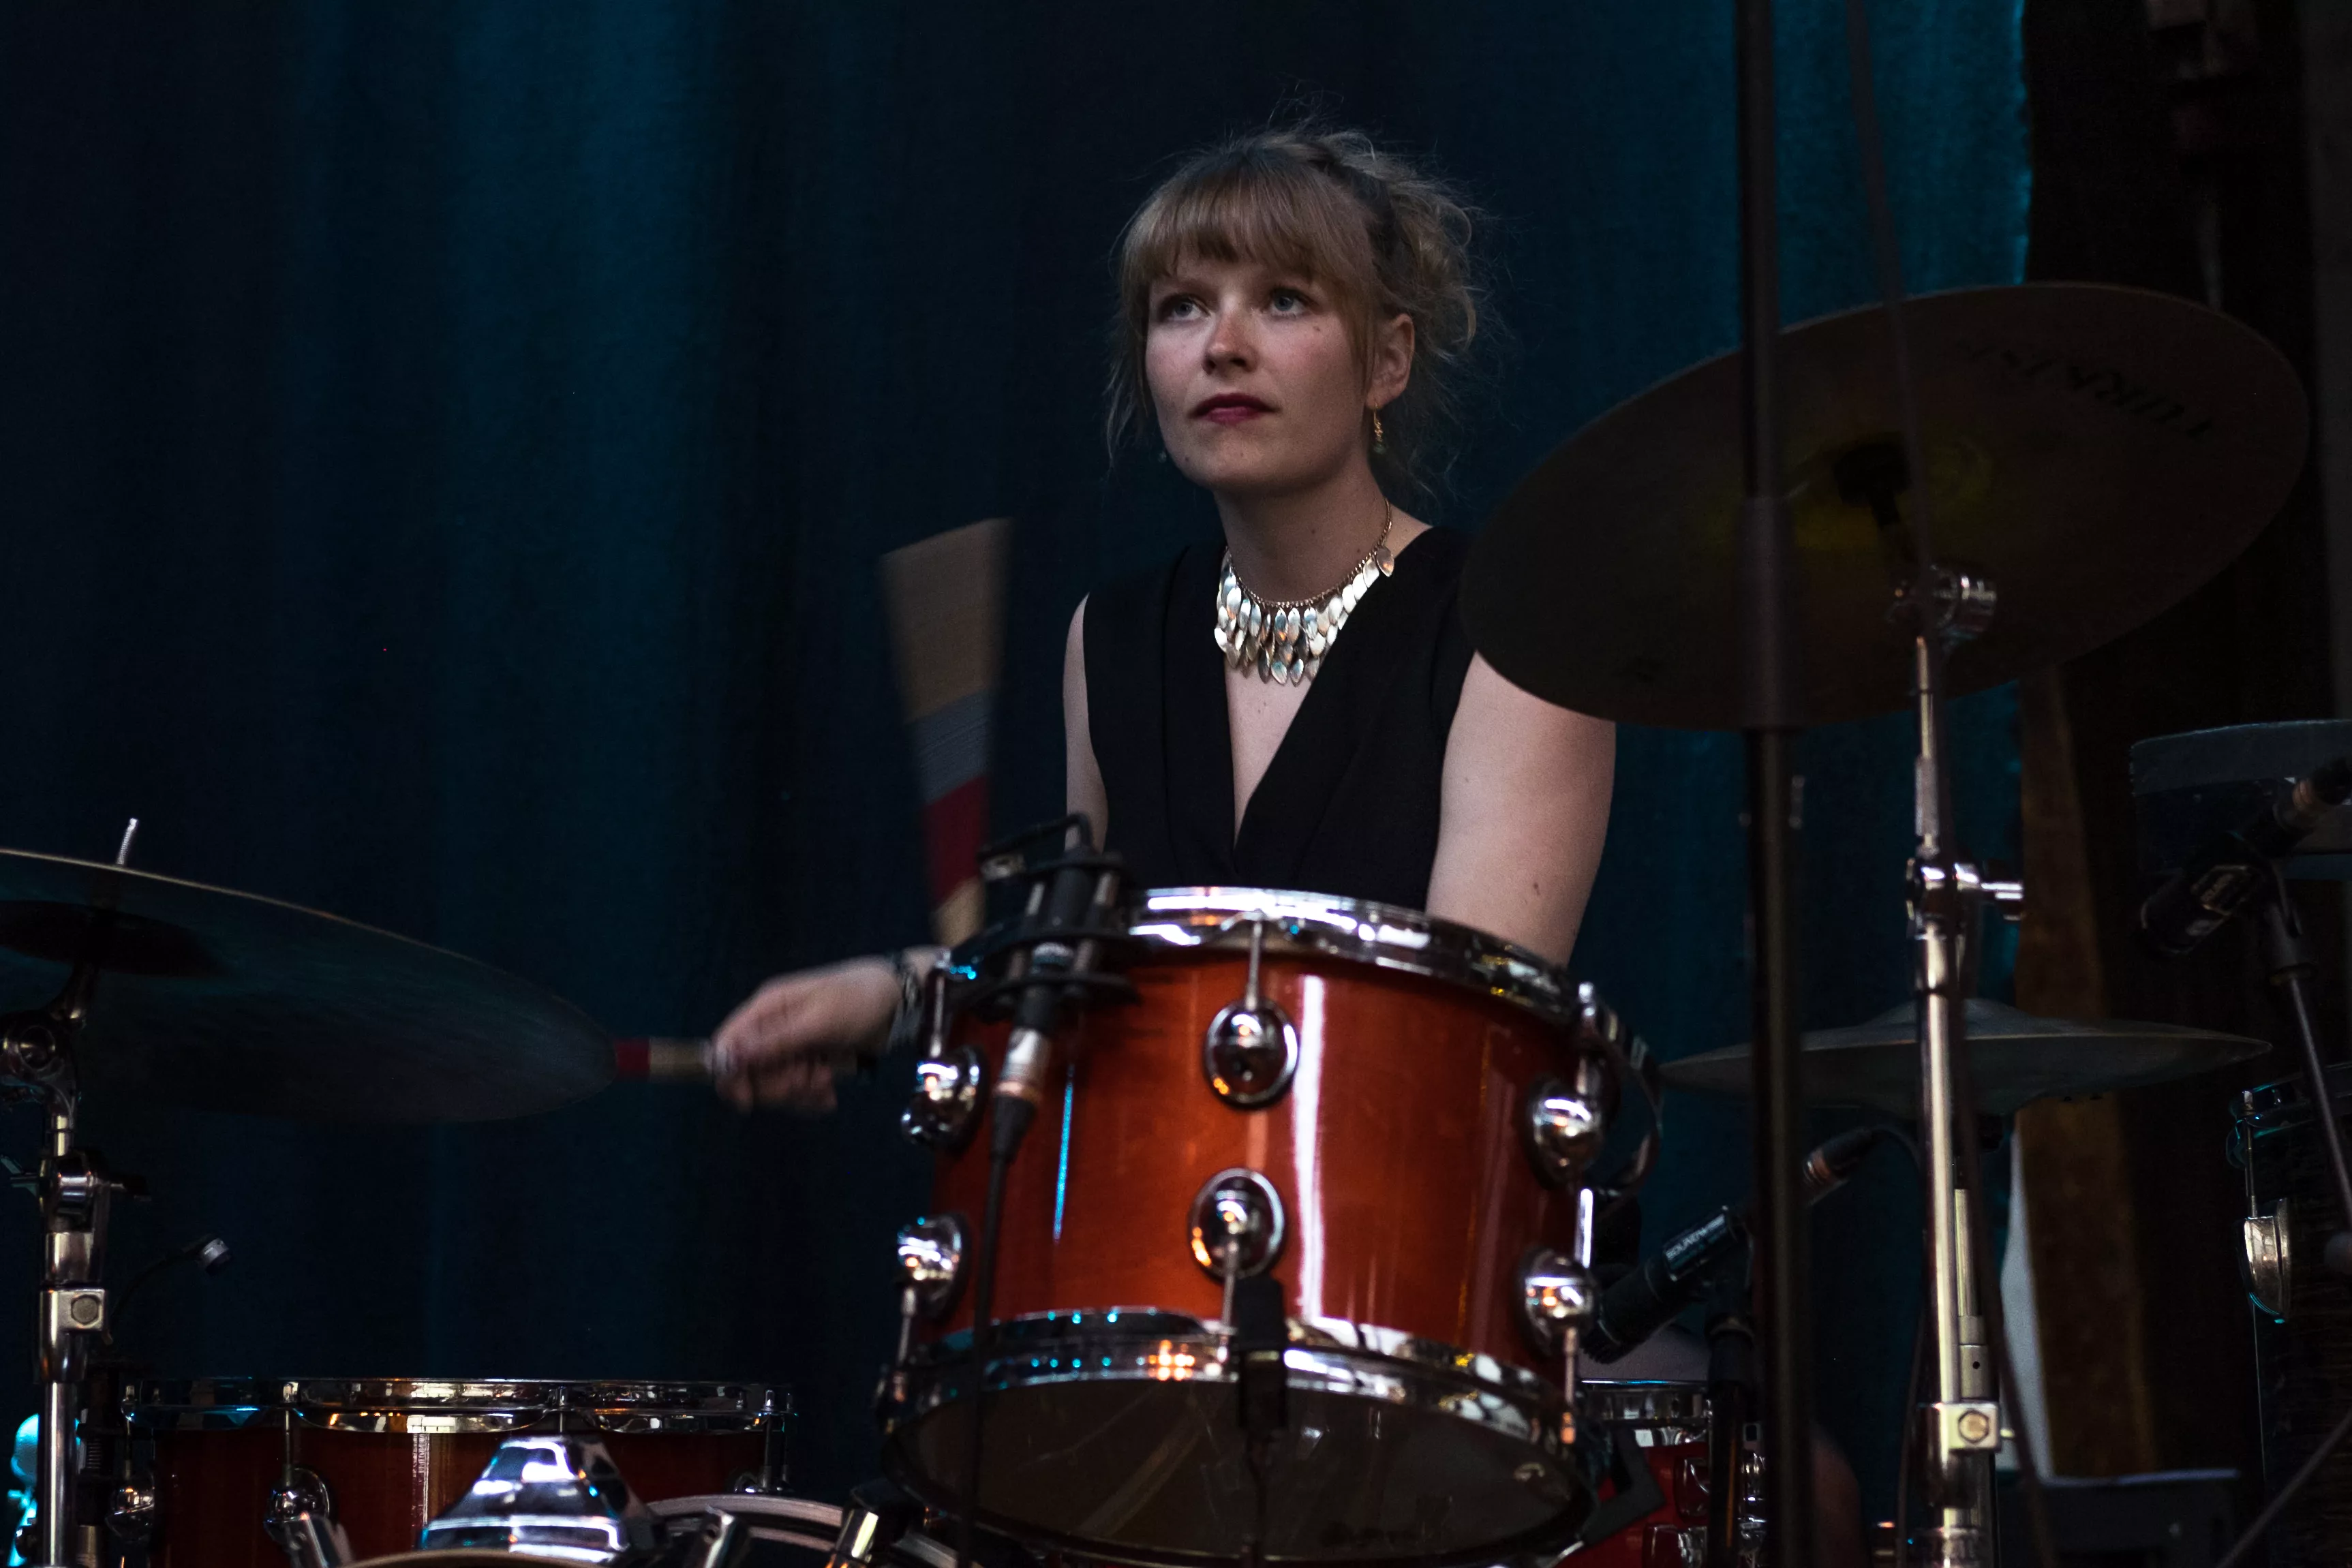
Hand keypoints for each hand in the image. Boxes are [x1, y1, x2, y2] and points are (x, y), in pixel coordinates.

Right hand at [711, 957, 899, 1111]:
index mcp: (767, 1008)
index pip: (727, 1044)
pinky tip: (831, 1094)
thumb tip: (729, 1056)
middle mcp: (772, 1028)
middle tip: (809, 1078)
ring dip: (800, 1091)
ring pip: (775, 1086)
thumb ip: (776, 1040)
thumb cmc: (860, 1001)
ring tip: (827, 1080)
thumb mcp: (819, 1020)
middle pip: (750, 1073)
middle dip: (779, 1084)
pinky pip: (797, 1092)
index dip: (729, 1075)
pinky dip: (813, 1097)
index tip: (746, 1102)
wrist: (900, 1001)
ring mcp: (791, 1048)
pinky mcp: (810, 1063)